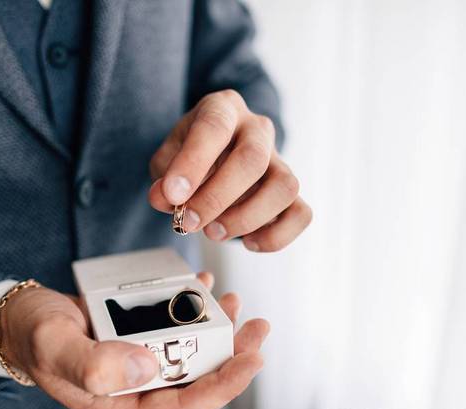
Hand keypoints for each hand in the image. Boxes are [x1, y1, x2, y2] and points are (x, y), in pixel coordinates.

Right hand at [0, 272, 268, 408]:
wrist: (19, 319)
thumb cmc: (31, 333)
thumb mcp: (54, 346)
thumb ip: (93, 365)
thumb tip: (147, 368)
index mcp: (117, 407)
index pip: (182, 408)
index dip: (224, 387)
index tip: (253, 359)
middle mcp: (133, 391)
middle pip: (196, 382)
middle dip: (232, 355)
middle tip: (257, 326)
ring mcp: (137, 366)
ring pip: (190, 355)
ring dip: (218, 330)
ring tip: (236, 303)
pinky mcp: (137, 341)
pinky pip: (174, 330)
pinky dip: (192, 309)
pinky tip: (203, 288)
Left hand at [149, 89, 311, 251]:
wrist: (215, 159)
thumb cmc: (191, 156)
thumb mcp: (167, 158)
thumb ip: (164, 175)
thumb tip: (165, 198)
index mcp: (224, 108)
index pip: (214, 127)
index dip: (193, 163)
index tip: (172, 195)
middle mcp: (257, 129)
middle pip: (254, 158)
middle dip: (217, 197)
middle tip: (189, 222)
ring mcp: (280, 160)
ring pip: (285, 187)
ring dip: (246, 218)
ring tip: (214, 232)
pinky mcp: (292, 193)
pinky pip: (301, 214)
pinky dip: (275, 236)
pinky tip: (247, 241)